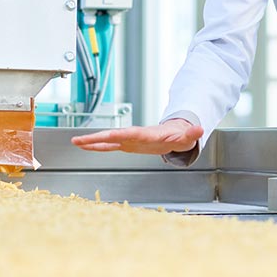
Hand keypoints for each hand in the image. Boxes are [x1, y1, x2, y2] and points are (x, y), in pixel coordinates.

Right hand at [70, 118, 203, 154]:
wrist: (178, 133)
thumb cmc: (182, 135)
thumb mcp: (188, 136)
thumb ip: (192, 133)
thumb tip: (200, 129)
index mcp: (149, 134)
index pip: (132, 134)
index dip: (119, 135)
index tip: (107, 135)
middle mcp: (136, 135)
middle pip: (114, 135)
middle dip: (97, 137)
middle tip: (79, 139)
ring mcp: (131, 140)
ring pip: (109, 140)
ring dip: (92, 141)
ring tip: (75, 142)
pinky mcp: (128, 144)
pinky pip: (110, 145)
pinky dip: (97, 146)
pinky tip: (85, 147)